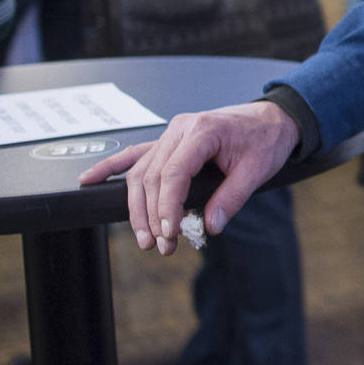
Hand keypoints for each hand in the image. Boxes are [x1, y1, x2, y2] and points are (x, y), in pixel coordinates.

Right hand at [79, 101, 301, 254]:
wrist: (273, 119)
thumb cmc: (266, 140)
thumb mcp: (257, 170)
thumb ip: (232, 198)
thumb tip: (210, 226)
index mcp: (202, 131)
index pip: (173, 174)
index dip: (167, 207)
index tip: (169, 233)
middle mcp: (180, 130)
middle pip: (151, 176)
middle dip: (152, 216)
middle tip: (161, 245)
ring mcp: (171, 134)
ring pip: (140, 173)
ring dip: (137, 208)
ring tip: (145, 239)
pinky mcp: (168, 142)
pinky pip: (135, 155)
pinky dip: (111, 168)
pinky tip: (90, 180)